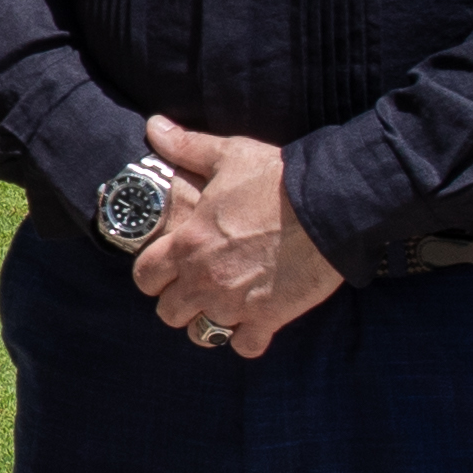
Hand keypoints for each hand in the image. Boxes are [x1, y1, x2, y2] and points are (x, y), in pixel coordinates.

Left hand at [127, 119, 344, 359]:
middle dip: (178, 302)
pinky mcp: (269, 318)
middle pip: (168, 313)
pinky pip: (244, 346)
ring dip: (208, 323)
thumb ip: (186, 147)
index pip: (144, 278)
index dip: (153, 275)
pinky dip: (246, 339)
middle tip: (196, 288)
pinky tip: (254, 321)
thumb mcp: (227, 155)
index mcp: (186, 244)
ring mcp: (235, 304)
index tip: (167, 268)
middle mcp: (203, 280)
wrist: (328, 205)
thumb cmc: (276, 179)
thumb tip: (154, 126)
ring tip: (222, 307)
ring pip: (202, 334)